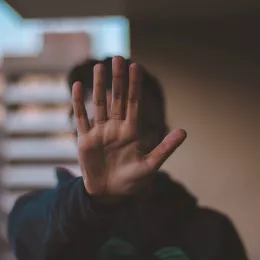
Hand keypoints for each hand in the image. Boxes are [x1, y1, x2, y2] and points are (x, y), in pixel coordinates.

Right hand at [72, 56, 186, 199]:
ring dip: (99, 86)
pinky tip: (78, 86)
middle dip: (118, 79)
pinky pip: (82, 118)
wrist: (110, 194)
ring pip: (100, 104)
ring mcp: (100, 132)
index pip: (134, 103)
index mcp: (131, 131)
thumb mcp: (151, 166)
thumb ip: (165, 148)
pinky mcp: (85, 140)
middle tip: (117, 58)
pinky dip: (79, 102)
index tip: (135, 66)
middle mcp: (116, 127)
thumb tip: (185, 131)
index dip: (135, 85)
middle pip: (117, 98)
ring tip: (99, 67)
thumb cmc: (131, 182)